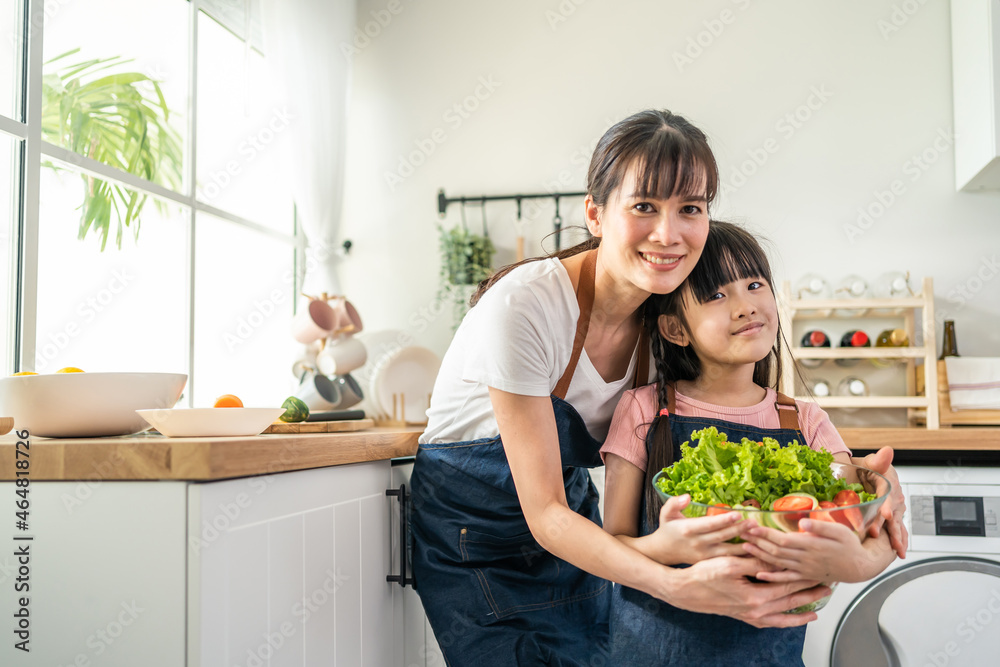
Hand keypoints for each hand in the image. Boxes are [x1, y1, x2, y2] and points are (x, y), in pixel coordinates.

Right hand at [643, 495, 751, 564]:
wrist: (663, 552)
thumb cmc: (668, 529)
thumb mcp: (666, 513)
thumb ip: (674, 503)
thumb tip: (687, 496)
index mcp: (688, 529)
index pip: (710, 524)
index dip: (724, 520)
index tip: (739, 514)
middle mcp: (698, 543)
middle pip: (722, 536)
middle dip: (740, 529)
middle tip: (755, 523)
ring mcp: (705, 555)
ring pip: (728, 551)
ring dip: (745, 544)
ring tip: (759, 536)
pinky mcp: (710, 563)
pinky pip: (728, 560)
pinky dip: (741, 556)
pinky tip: (755, 551)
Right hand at [665, 555, 829, 627]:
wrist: (685, 591)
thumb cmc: (703, 575)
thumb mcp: (730, 564)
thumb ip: (756, 563)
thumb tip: (777, 559)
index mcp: (755, 597)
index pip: (787, 585)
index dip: (804, 578)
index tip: (818, 572)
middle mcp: (756, 611)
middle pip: (790, 602)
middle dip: (810, 595)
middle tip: (827, 589)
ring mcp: (750, 616)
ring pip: (782, 618)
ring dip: (800, 613)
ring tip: (815, 611)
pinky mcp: (743, 617)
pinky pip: (769, 623)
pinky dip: (782, 622)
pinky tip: (787, 619)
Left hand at [741, 519, 896, 583]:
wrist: (860, 567)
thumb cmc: (850, 545)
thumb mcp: (840, 531)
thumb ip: (820, 527)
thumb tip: (802, 522)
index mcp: (811, 546)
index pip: (782, 540)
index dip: (765, 533)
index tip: (751, 526)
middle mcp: (805, 559)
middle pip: (775, 551)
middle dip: (756, 541)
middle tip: (740, 532)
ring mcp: (804, 569)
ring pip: (777, 563)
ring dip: (759, 555)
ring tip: (744, 546)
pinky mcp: (805, 576)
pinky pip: (785, 579)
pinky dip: (772, 577)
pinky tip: (759, 574)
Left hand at [855, 447, 907, 557]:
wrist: (856, 475)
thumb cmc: (860, 468)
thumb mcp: (866, 461)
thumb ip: (877, 459)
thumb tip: (888, 451)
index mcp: (889, 479)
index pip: (889, 493)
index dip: (887, 504)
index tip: (886, 515)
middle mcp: (894, 494)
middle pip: (892, 510)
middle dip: (886, 524)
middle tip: (877, 533)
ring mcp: (893, 506)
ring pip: (896, 522)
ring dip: (895, 535)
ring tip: (896, 549)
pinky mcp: (890, 515)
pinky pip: (897, 528)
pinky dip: (899, 539)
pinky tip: (899, 551)